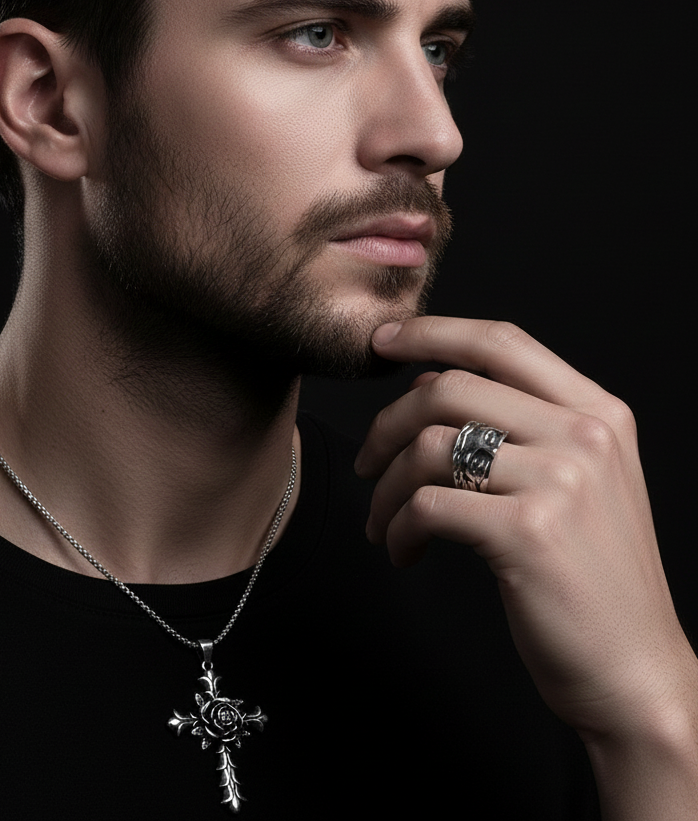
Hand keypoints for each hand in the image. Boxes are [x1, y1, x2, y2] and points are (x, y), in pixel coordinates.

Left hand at [355, 316, 696, 743]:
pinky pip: (426, 506)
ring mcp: (560, 480)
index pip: (501, 341)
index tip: (382, 341)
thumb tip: (427, 380)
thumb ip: (511, 422)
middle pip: (449, 388)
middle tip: (368, 465)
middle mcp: (583, 434)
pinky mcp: (529, 531)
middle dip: (388, 424)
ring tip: (384, 523)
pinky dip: (397, 528)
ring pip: (428, 447)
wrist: (634, 670)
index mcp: (597, 412)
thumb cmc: (589, 575)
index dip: (432, 331)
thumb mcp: (572, 482)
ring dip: (386, 488)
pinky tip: (403, 553)